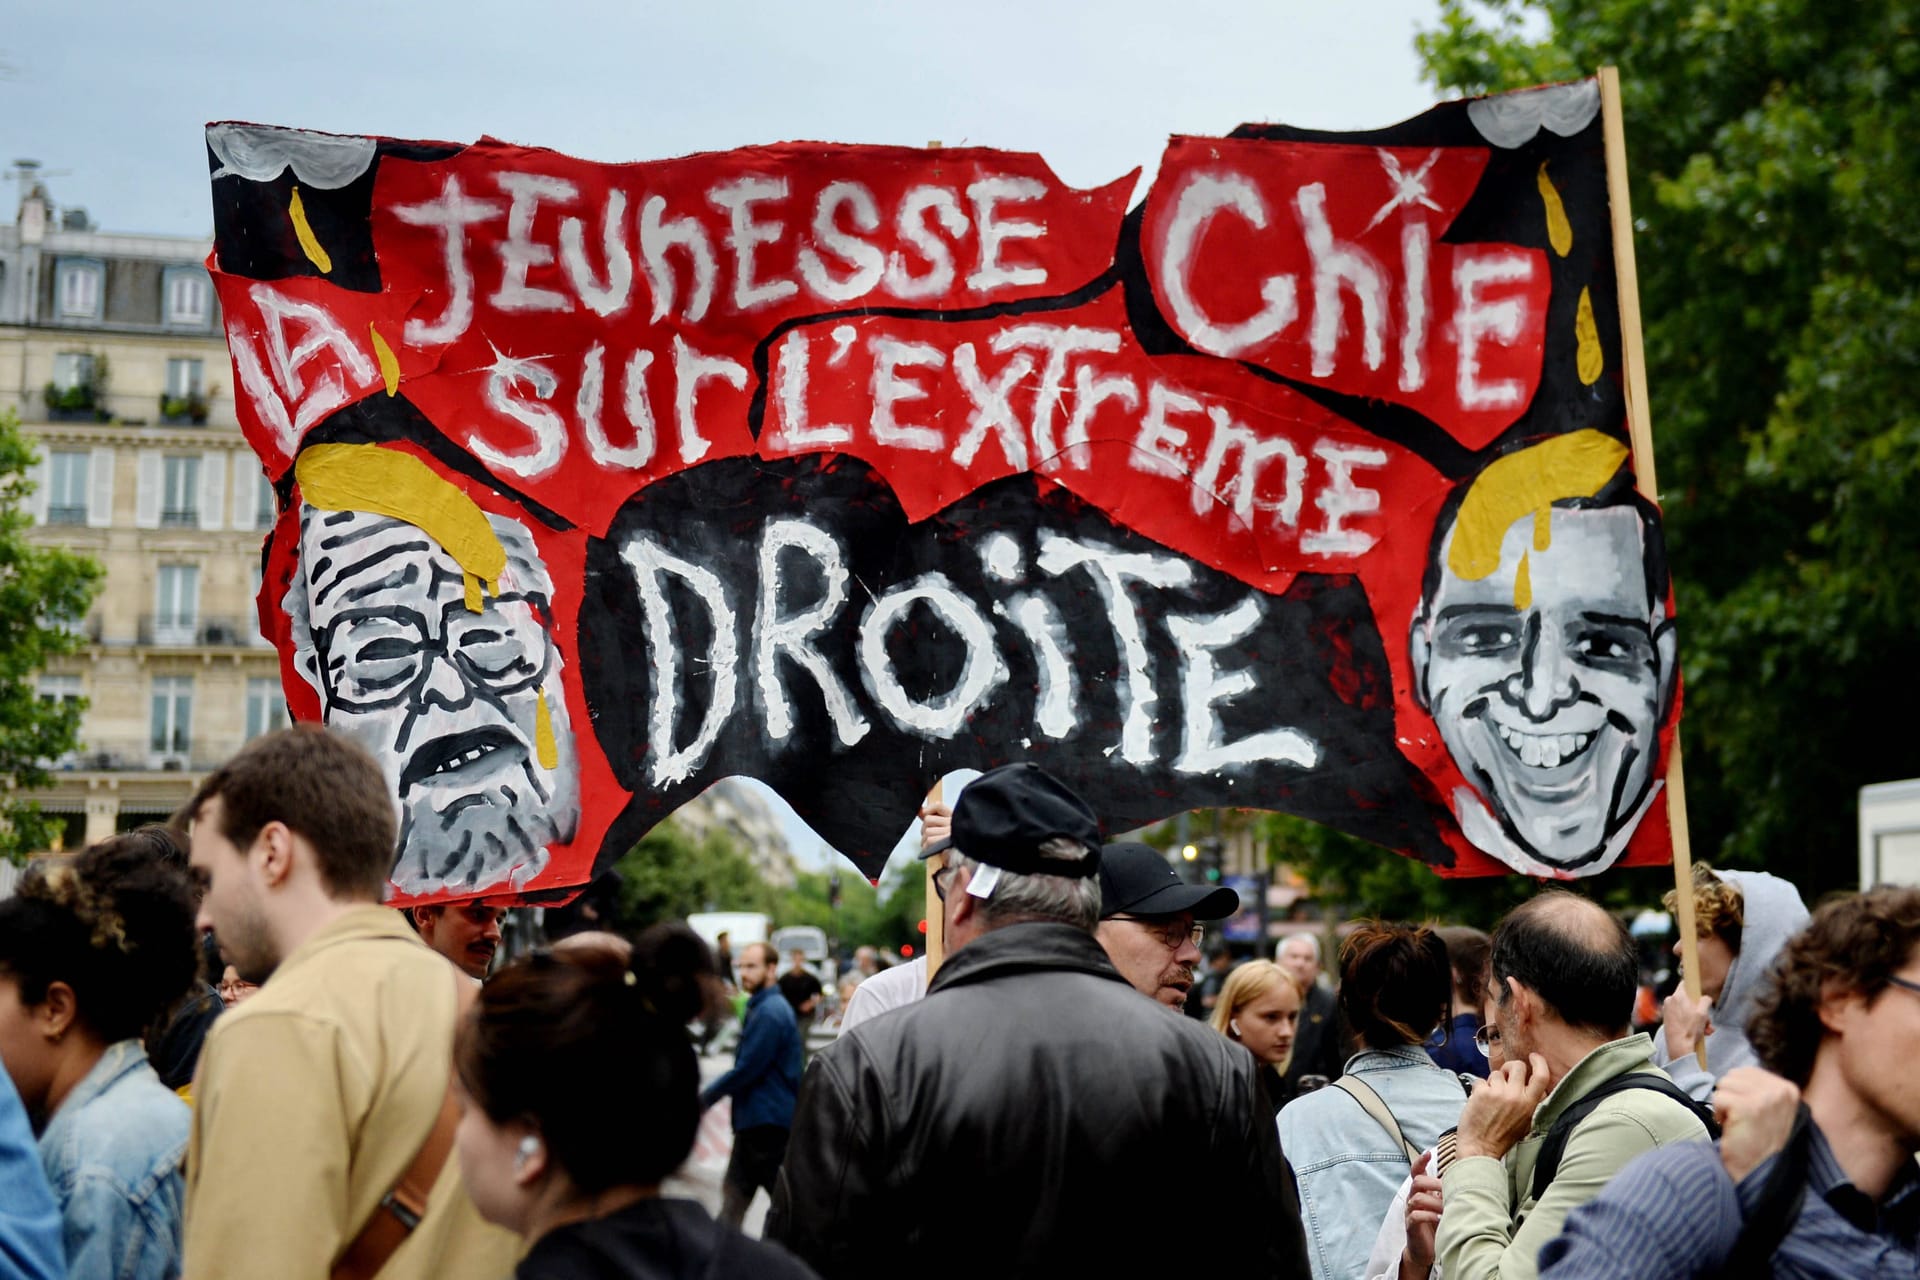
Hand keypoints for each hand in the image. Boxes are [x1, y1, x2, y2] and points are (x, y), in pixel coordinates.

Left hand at [919, 803, 951, 855]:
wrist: (964, 862)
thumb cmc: (951, 846)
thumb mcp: (943, 829)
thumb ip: (932, 818)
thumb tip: (920, 811)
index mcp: (954, 817)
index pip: (938, 806)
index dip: (928, 809)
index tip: (922, 813)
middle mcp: (953, 823)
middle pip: (927, 820)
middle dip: (924, 830)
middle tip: (928, 837)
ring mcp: (950, 832)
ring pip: (927, 831)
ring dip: (924, 840)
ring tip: (930, 845)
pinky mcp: (947, 842)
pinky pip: (929, 840)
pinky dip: (927, 846)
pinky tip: (931, 850)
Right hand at [1402, 1149, 1441, 1273]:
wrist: (1425, 1250)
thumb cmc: (1437, 1225)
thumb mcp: (1442, 1206)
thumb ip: (1447, 1193)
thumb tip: (1465, 1179)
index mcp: (1420, 1191)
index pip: (1416, 1171)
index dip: (1420, 1161)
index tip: (1428, 1153)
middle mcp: (1412, 1199)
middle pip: (1417, 1181)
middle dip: (1432, 1183)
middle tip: (1447, 1190)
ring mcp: (1410, 1212)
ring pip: (1416, 1198)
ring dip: (1434, 1202)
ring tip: (1446, 1208)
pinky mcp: (1410, 1226)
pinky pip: (1415, 1215)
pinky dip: (1428, 1216)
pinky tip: (1439, 1219)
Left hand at [1456, 1054, 1552, 1161]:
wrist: (1481, 1148)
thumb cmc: (1502, 1137)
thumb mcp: (1525, 1122)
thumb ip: (1529, 1102)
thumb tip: (1530, 1083)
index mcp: (1530, 1104)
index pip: (1541, 1076)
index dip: (1539, 1062)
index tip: (1534, 1056)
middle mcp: (1516, 1096)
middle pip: (1517, 1066)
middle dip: (1510, 1068)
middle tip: (1504, 1077)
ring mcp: (1499, 1093)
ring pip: (1496, 1073)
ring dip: (1492, 1083)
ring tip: (1490, 1099)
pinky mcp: (1482, 1093)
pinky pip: (1480, 1080)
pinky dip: (1478, 1089)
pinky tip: (1478, 1102)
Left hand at [1662, 988, 1714, 1058]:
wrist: (1679, 1047)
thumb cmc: (1690, 1029)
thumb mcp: (1703, 1013)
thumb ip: (1705, 1001)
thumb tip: (1705, 998)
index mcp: (1677, 996)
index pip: (1685, 984)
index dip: (1694, 988)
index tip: (1700, 994)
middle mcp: (1670, 1001)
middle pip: (1689, 1000)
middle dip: (1701, 1011)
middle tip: (1708, 1021)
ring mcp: (1667, 1011)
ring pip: (1687, 1011)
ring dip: (1698, 1020)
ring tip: (1706, 1030)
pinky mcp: (1668, 1019)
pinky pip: (1682, 1017)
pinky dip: (1691, 1023)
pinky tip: (1699, 1032)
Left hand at [1713, 1067, 1800, 1182]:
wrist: (1762, 1172)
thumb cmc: (1762, 1143)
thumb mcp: (1774, 1111)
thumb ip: (1762, 1089)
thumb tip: (1738, 1074)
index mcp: (1789, 1089)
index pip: (1748, 1071)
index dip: (1739, 1091)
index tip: (1749, 1112)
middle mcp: (1781, 1091)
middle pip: (1734, 1075)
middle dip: (1730, 1096)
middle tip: (1741, 1119)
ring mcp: (1765, 1098)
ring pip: (1724, 1084)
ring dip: (1724, 1105)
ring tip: (1738, 1124)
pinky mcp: (1748, 1107)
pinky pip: (1718, 1098)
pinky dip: (1719, 1114)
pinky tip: (1732, 1129)